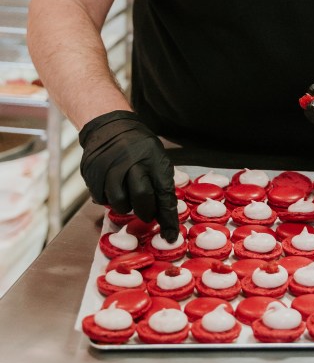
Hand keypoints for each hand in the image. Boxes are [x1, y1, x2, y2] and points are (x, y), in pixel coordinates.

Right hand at [79, 110, 178, 240]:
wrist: (110, 127)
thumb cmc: (139, 147)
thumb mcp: (157, 156)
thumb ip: (161, 181)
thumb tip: (167, 213)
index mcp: (153, 159)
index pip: (164, 194)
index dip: (168, 218)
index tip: (171, 236)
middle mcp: (132, 162)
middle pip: (141, 199)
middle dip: (145, 212)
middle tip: (146, 213)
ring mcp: (110, 167)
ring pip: (119, 203)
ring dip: (126, 206)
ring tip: (128, 195)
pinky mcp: (93, 172)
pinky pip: (101, 198)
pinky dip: (108, 199)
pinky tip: (112, 188)